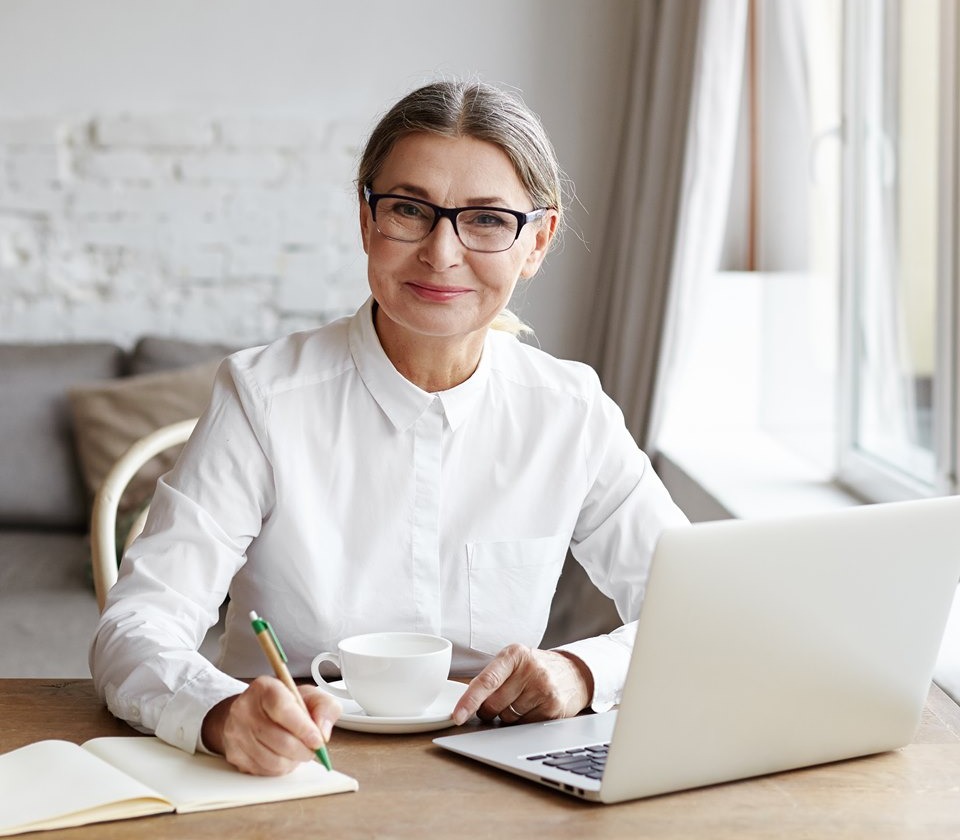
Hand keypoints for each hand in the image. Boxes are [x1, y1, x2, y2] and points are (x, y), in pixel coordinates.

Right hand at [201, 676, 340, 774]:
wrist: (251, 713)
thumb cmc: (283, 704)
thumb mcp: (309, 696)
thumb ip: (325, 707)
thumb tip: (323, 731)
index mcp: (265, 688)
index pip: (282, 709)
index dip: (303, 728)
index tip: (317, 740)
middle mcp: (244, 709)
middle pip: (280, 740)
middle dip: (303, 750)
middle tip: (312, 749)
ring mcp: (236, 733)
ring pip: (273, 760)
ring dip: (293, 761)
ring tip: (297, 751)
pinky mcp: (234, 754)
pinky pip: (264, 771)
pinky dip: (280, 768)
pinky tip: (282, 755)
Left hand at [451, 644, 593, 725]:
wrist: (574, 672)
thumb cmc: (535, 668)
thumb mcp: (514, 662)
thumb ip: (491, 678)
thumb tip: (466, 706)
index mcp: (515, 654)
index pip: (487, 680)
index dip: (470, 700)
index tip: (458, 715)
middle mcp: (531, 669)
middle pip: (494, 703)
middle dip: (489, 709)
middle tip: (502, 699)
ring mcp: (544, 689)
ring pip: (508, 717)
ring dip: (508, 715)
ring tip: (522, 700)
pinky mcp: (554, 708)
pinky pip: (524, 726)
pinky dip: (523, 722)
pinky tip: (533, 708)